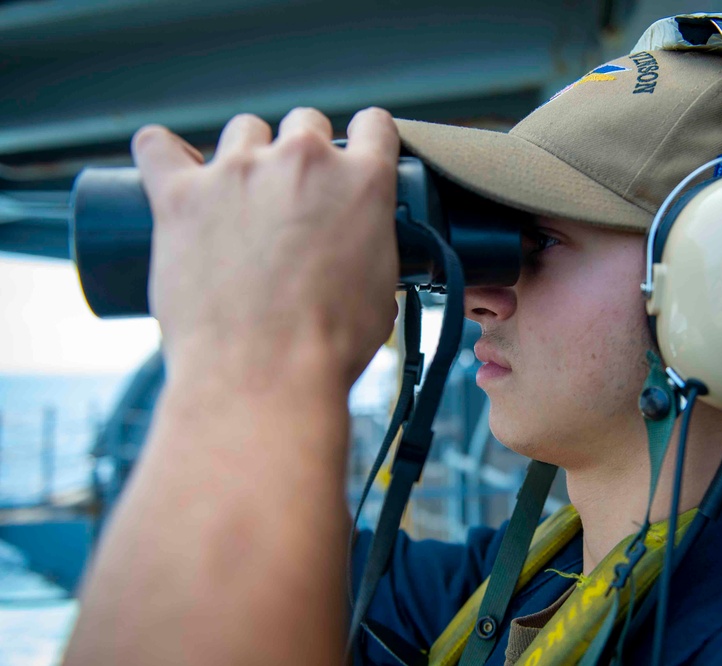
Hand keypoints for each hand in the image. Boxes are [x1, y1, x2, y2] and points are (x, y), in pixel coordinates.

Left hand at [132, 107, 399, 388]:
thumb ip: (375, 256)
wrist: (264, 377)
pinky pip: (156, 146)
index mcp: (361, 182)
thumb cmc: (327, 348)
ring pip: (243, 130)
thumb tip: (361, 261)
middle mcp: (302, 161)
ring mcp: (237, 173)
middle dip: (302, 154)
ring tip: (238, 199)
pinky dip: (162, 153)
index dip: (364, 141)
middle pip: (304, 123)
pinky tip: (170, 169)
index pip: (373, 125)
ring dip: (245, 157)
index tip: (352, 160)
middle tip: (295, 198)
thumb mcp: (381, 295)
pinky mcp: (180, 195)